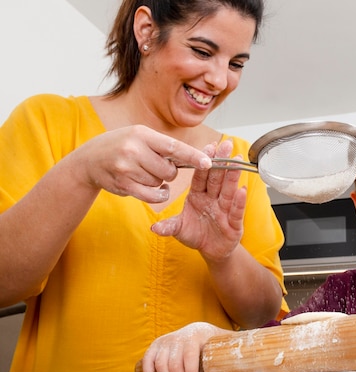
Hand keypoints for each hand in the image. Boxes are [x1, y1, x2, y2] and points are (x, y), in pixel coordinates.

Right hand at [76, 125, 210, 202]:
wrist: (89, 160)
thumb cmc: (121, 146)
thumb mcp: (139, 137)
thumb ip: (162, 146)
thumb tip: (195, 157)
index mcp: (141, 133)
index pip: (173, 146)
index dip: (193, 156)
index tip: (208, 162)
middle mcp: (133, 149)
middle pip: (169, 170)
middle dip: (169, 171)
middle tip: (155, 165)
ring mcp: (127, 168)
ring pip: (160, 182)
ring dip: (157, 181)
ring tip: (142, 171)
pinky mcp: (123, 185)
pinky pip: (152, 195)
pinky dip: (158, 194)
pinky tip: (153, 188)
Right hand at [141, 322, 228, 371]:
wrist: (199, 331)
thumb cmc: (209, 345)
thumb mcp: (215, 351)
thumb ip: (211, 368)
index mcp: (196, 334)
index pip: (190, 355)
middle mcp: (179, 336)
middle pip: (174, 364)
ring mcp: (166, 340)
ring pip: (161, 364)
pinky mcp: (156, 345)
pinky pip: (148, 360)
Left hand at [151, 140, 246, 260]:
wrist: (211, 251)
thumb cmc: (196, 235)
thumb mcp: (179, 229)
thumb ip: (169, 226)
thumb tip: (154, 227)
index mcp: (198, 195)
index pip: (200, 176)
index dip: (203, 162)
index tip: (208, 147)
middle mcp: (212, 199)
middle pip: (217, 178)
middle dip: (222, 161)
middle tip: (226, 144)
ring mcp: (224, 210)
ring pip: (228, 190)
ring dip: (233, 176)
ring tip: (237, 161)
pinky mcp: (234, 223)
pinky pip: (236, 210)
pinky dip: (239, 201)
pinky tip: (242, 190)